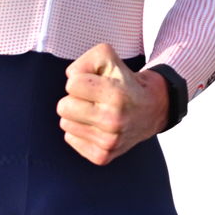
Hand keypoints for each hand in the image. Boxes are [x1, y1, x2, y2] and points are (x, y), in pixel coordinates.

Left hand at [58, 42, 167, 164]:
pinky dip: (80, 131)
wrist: (151, 108)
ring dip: (77, 115)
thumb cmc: (124, 80)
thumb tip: (70, 79)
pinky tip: (97, 126)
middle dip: (75, 99)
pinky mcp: (103, 156)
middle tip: (94, 99)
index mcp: (116, 95)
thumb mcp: (109, 58)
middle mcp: (113, 121)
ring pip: (65, 123)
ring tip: (97, 111)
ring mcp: (109, 142)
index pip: (71, 84)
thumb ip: (84, 61)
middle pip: (63, 107)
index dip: (81, 80)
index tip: (95, 83)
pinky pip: (70, 138)